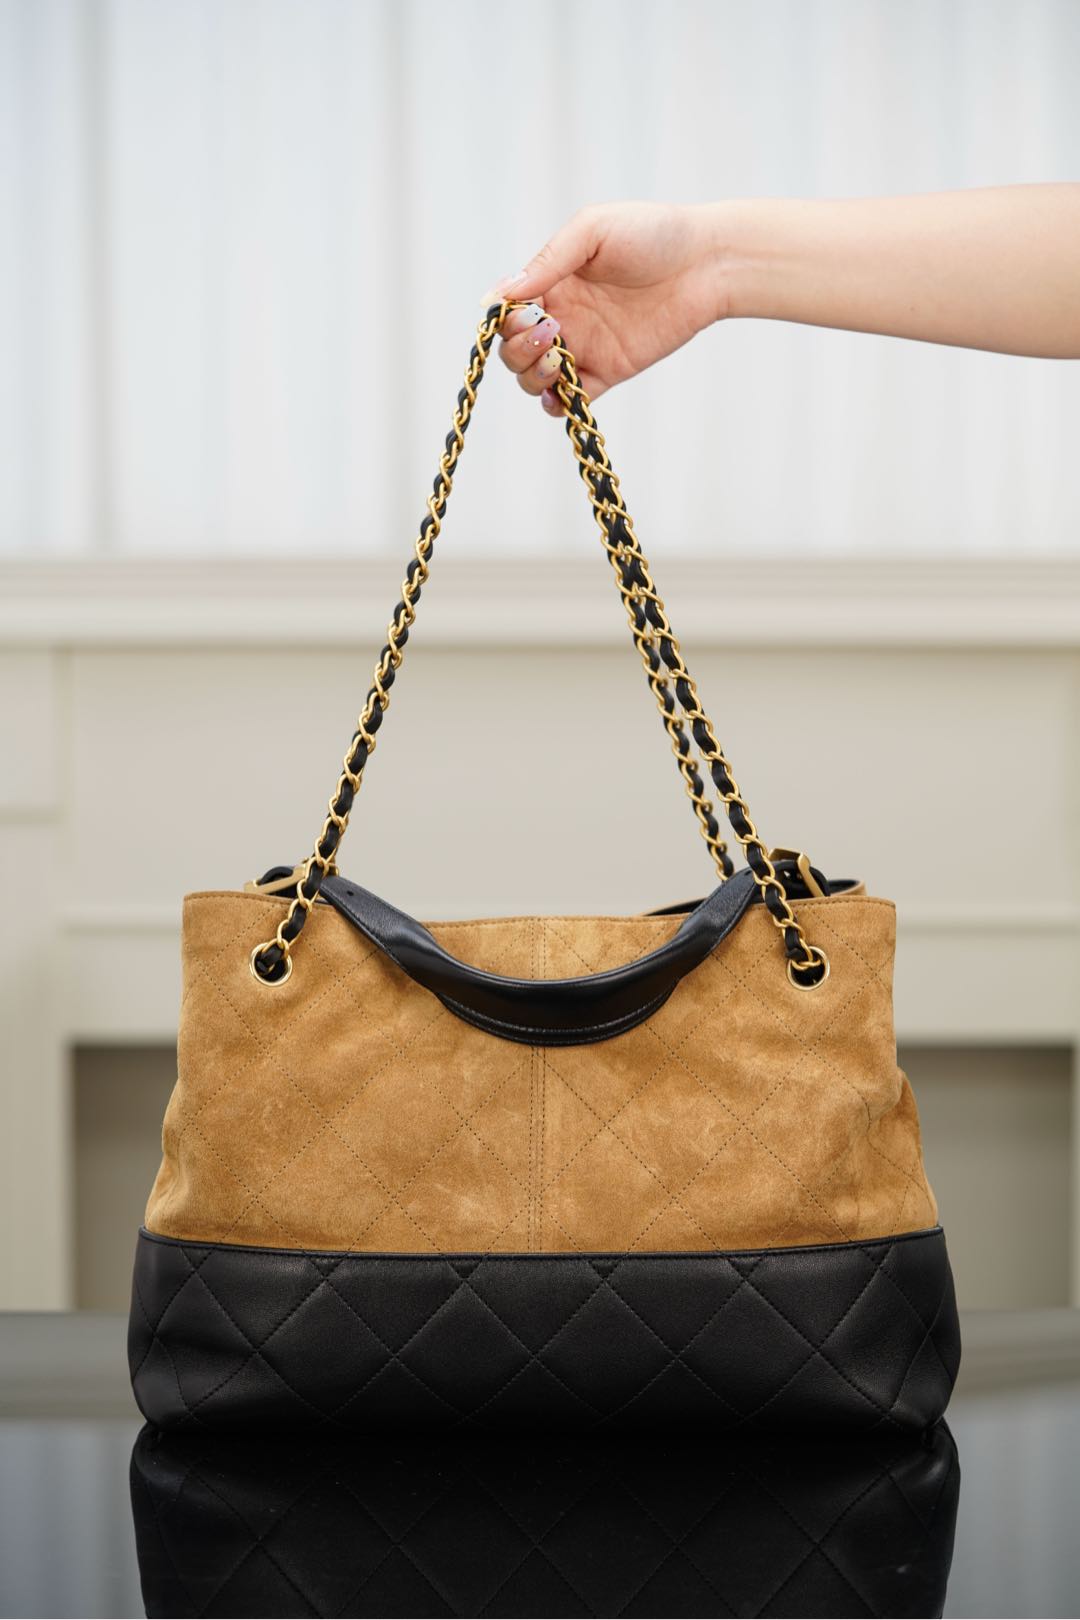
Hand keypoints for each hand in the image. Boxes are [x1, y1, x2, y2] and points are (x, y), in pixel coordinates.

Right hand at [484, 202, 725, 414]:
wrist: (707, 261)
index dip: (506, 321)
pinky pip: (572, 399)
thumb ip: (547, 262)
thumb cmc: (652, 233)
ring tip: (558, 358)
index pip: (509, 313)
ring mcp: (584, 347)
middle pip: (515, 350)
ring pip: (536, 379)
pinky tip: (561, 393)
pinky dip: (557, 404)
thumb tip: (498, 296)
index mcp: (553, 282)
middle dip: (518, 349)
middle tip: (549, 332)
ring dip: (533, 376)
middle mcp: (562, 317)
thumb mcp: (592, 230)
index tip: (526, 314)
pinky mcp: (608, 371)